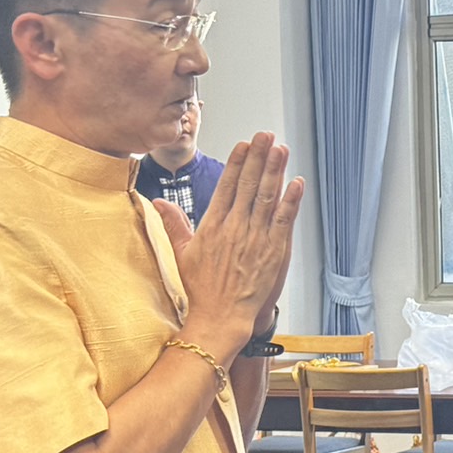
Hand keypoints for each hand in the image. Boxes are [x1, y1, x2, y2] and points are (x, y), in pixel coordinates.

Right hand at [158, 133, 303, 360]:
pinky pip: (283, 220)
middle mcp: (234, 228)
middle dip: (258, 157)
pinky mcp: (272, 251)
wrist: (219, 317)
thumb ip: (173, 223)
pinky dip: (291, 201)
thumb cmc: (201, 288)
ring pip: (267, 198)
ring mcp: (254, 239)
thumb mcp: (181, 252)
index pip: (226, 186)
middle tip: (265, 135)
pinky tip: (296, 183)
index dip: (237, 163)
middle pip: (248, 185)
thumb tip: (155, 201)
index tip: (244, 144)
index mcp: (213, 226)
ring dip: (275, 171)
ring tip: (281, 149)